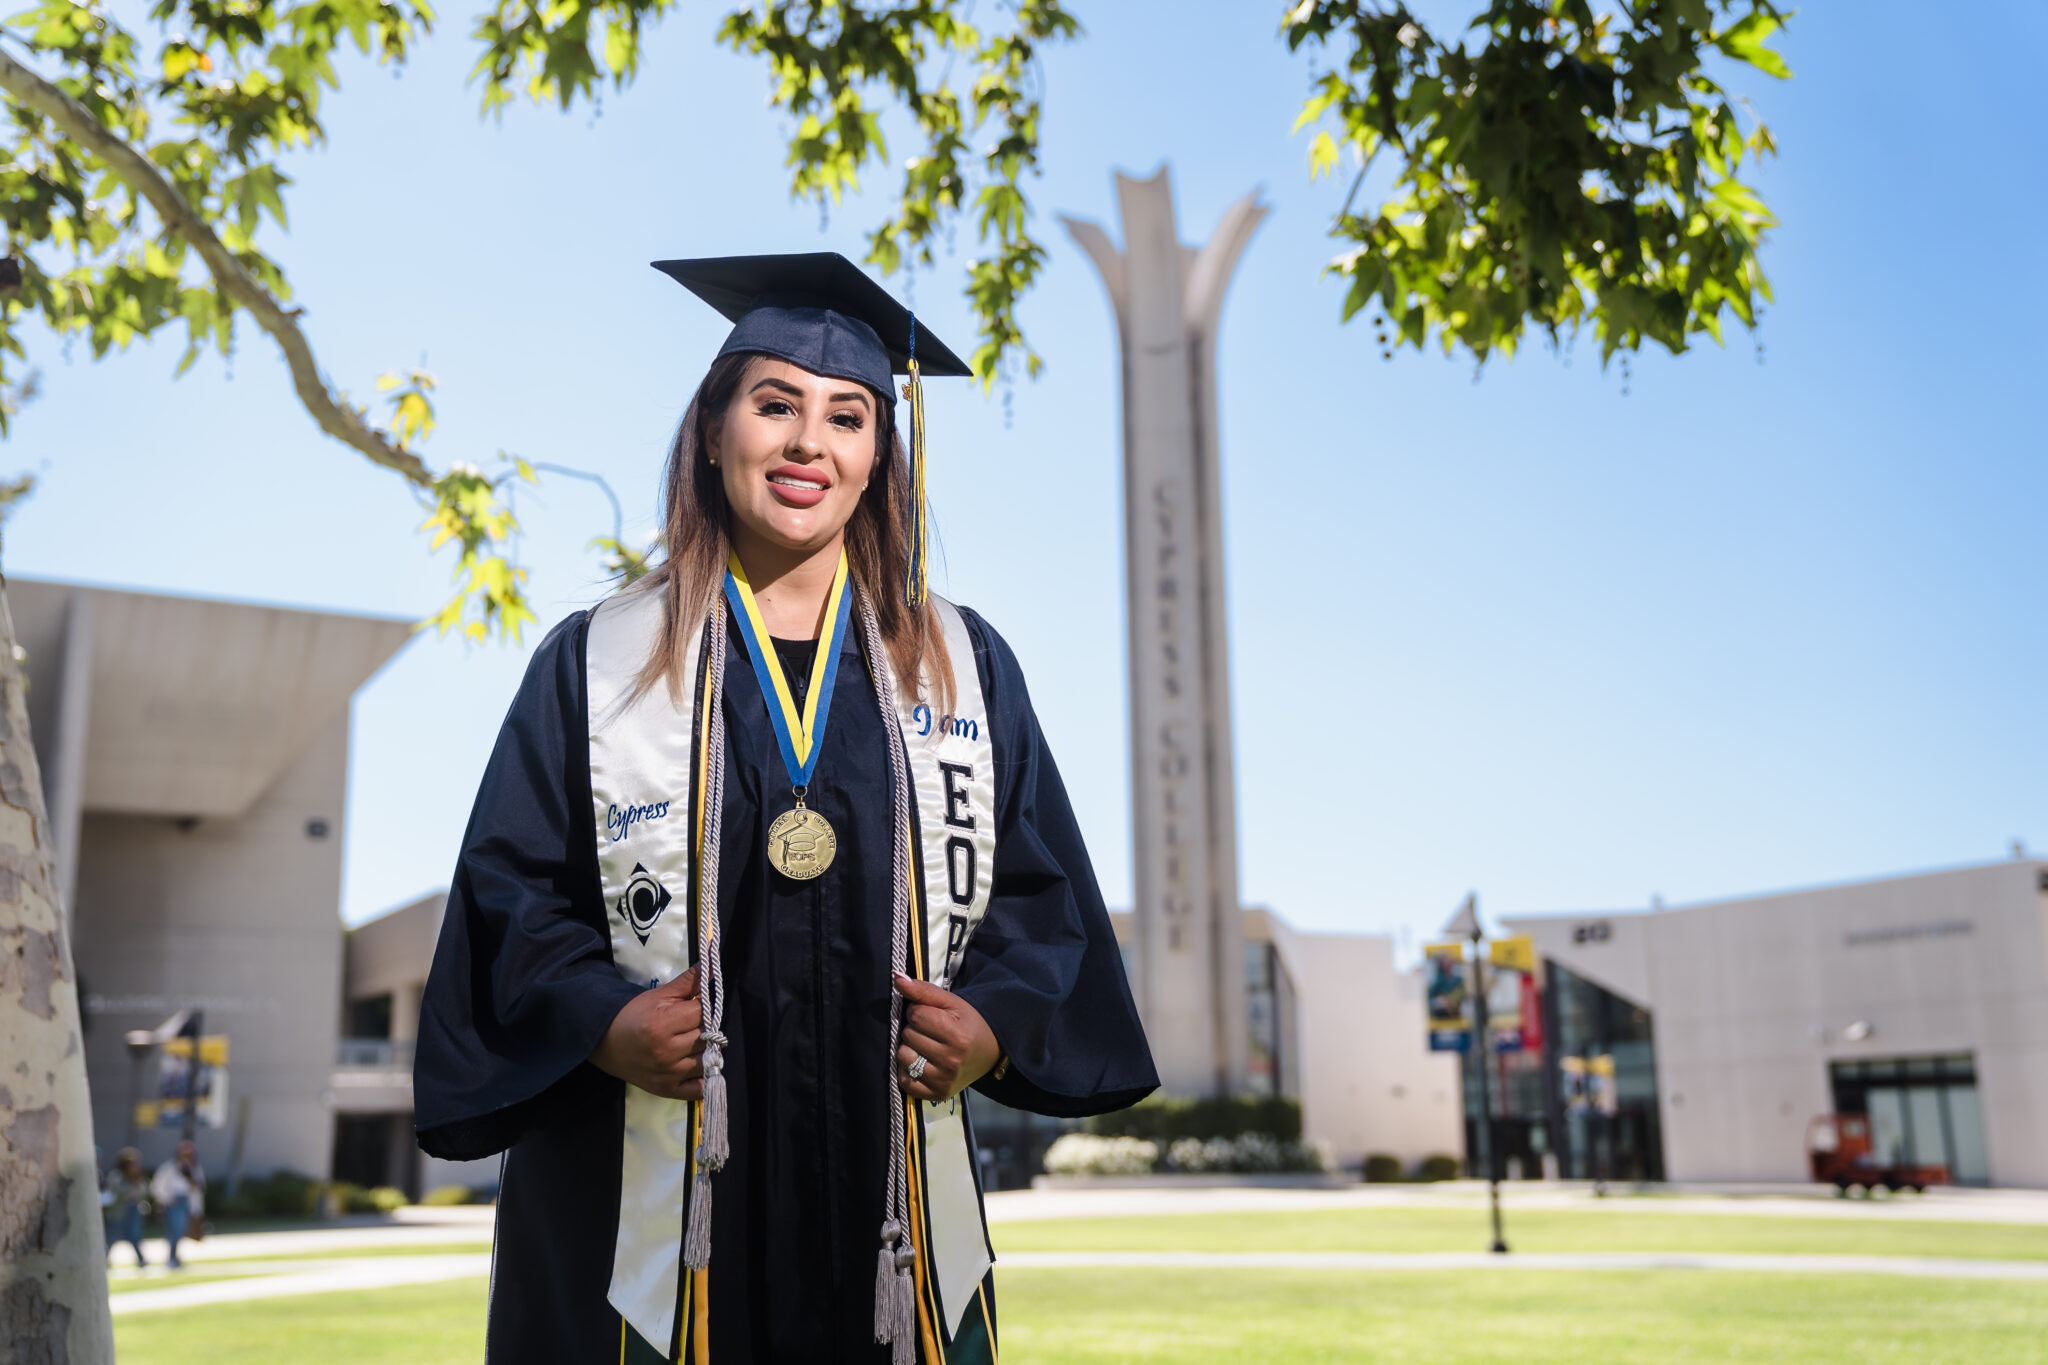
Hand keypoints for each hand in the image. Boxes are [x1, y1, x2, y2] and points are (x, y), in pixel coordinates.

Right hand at [591, 966, 707, 1100]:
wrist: (605, 1043)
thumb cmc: (634, 1016)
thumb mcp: (659, 996)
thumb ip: (689, 981)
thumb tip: (713, 961)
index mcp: (662, 1024)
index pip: (702, 1012)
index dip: (702, 1007)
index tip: (694, 1007)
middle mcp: (666, 1051)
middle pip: (707, 1036)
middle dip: (704, 1027)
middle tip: (691, 1025)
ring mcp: (668, 1073)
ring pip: (708, 1059)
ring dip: (705, 1050)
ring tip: (691, 1042)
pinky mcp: (668, 1090)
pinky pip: (699, 1088)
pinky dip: (703, 1077)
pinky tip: (694, 1064)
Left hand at [893, 972, 1000, 1102]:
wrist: (990, 1050)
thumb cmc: (968, 1023)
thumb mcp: (951, 1002)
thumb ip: (922, 990)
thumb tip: (896, 978)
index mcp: (957, 1034)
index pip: (915, 1015)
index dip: (919, 1011)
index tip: (931, 1016)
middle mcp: (951, 1060)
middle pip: (908, 1035)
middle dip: (915, 1029)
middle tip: (932, 1031)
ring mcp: (943, 1080)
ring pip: (903, 1056)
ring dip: (909, 1048)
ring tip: (926, 1046)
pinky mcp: (937, 1094)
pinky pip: (905, 1081)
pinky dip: (908, 1070)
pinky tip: (922, 1062)